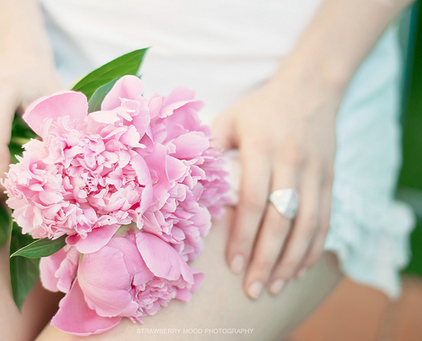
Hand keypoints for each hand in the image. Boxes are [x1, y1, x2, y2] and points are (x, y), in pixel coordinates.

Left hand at [211, 74, 337, 298]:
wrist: (311, 88)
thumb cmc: (261, 107)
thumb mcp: (230, 118)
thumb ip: (209, 147)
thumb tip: (184, 180)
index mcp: (263, 147)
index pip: (254, 200)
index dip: (243, 235)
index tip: (233, 264)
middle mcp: (293, 161)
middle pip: (282, 219)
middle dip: (267, 258)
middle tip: (253, 290)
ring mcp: (316, 171)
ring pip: (309, 225)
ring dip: (292, 261)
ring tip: (274, 287)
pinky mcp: (330, 178)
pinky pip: (326, 219)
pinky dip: (314, 248)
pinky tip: (299, 268)